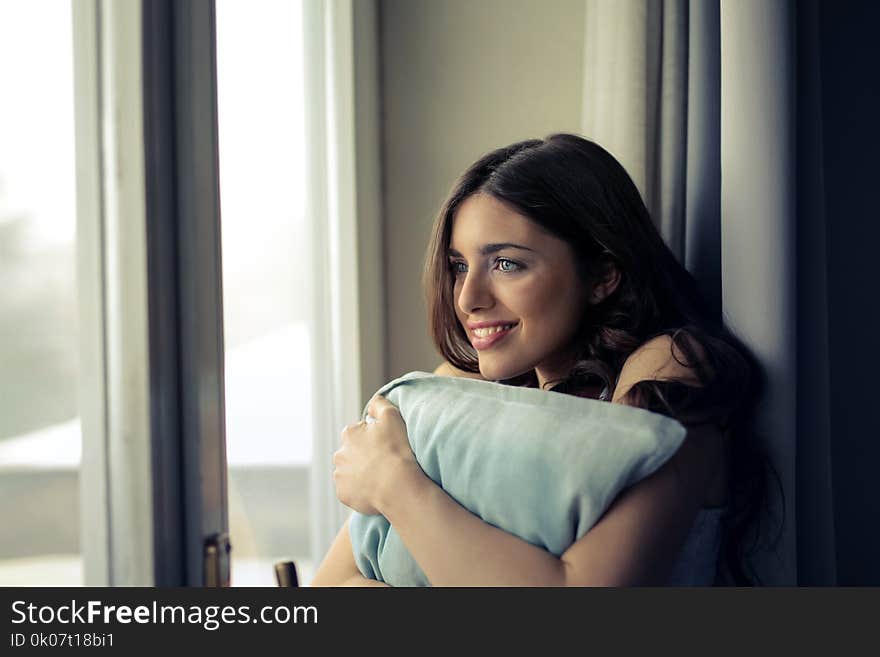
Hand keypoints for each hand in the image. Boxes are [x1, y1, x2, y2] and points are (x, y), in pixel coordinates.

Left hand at [332, 395, 422, 515]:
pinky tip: (375, 489)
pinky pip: (351, 491)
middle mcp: (339, 454)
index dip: (376, 439)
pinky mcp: (343, 494)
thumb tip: (373, 401)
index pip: (360, 433)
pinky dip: (361, 490)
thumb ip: (380, 404)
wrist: (398, 486)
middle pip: (353, 453)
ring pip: (351, 472)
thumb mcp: (392, 417)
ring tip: (381, 477)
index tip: (387, 446)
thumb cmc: (396, 451)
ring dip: (362, 473)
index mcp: (349, 434)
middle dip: (365, 456)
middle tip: (384, 462)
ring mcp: (340, 476)